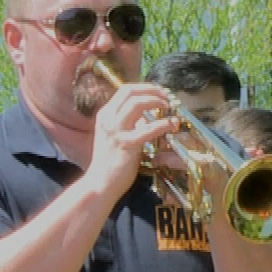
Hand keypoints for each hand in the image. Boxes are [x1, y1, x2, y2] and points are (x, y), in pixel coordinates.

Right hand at [87, 82, 177, 196]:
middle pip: (130, 92)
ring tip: (168, 108)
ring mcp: (116, 131)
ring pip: (137, 103)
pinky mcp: (126, 144)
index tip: (159, 91)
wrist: (100, 184)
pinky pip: (147, 129)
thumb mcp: (117, 136)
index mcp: (105, 115)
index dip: (144, 87)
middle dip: (152, 90)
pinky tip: (171, 125)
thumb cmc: (110, 163)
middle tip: (167, 97)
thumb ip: (129, 124)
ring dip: (156, 102)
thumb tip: (146, 116)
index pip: (125, 90)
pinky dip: (162, 124)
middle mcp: (108, 119)